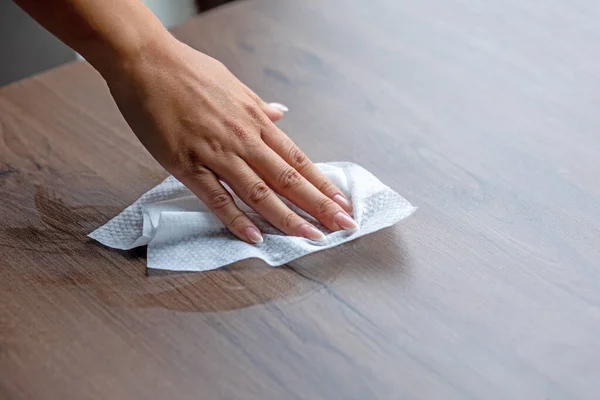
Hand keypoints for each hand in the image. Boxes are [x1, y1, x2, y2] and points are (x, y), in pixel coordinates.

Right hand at [103, 36, 355, 243]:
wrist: (146, 61)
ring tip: (310, 237)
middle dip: (319, 206)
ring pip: (259, 192)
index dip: (321, 184)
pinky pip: (216, 198)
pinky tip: (255, 237)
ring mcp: (217, 153)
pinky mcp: (187, 165)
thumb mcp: (233, 84)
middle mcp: (244, 139)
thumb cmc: (188, 70)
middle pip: (287, 179)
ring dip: (287, 217)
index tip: (341, 202)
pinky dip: (236, 219)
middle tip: (343, 226)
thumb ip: (258, 106)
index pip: (297, 160)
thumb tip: (280, 113)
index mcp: (256, 120)